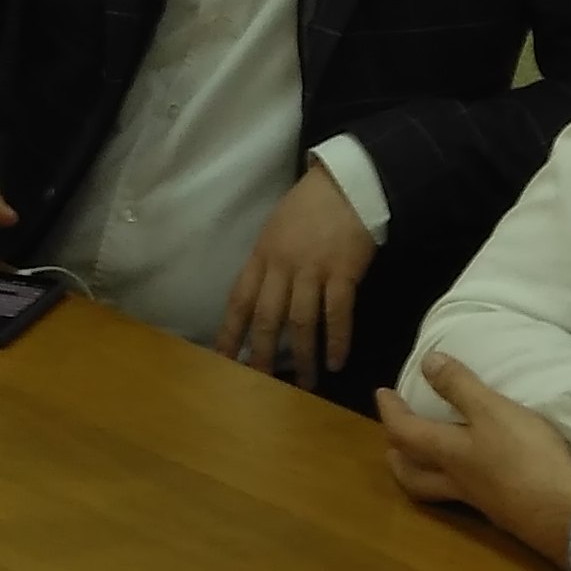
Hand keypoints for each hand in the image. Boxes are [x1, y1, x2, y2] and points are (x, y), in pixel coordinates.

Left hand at [217, 160, 376, 388]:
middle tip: (263, 384)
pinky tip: (336, 361)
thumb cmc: (309, 208)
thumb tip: (262, 302)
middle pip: (266, 318)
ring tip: (307, 383)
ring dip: (303, 356)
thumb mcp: (275, 231)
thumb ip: (267, 265)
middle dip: (262, 354)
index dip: (230, 333)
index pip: (239, 300)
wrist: (347, 185)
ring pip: (301, 322)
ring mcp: (313, 271)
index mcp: (262, 256)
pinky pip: (337, 314)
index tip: (223, 361)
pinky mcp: (343, 273)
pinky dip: (336, 340)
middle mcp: (282, 266)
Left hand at [380, 353, 570, 567]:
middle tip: (393, 440)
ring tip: (424, 459)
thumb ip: (460, 387)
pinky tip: (473, 475)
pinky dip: (456, 483)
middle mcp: (456, 481)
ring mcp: (479, 501)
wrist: (564, 513)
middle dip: (396, 456)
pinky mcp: (503, 512)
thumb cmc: (526, 457)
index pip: (404, 432)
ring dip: (421, 474)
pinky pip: (465, 497)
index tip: (382, 393)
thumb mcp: (493, 411)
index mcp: (447, 453)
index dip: (390, 411)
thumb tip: (427, 362)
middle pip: (412, 475)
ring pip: (434, 491)